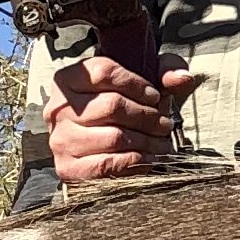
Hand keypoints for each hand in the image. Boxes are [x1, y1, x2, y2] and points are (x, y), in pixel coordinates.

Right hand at [47, 53, 203, 183]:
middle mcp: (57, 109)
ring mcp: (60, 140)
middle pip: (111, 106)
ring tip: (161, 142)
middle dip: (147, 116)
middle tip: (164, 123)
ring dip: (146, 141)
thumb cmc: (121, 105)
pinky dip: (134, 162)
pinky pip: (106, 165)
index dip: (137, 84)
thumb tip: (182, 78)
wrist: (100, 140)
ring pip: (113, 137)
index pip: (104, 72)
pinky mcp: (67, 168)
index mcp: (68, 79)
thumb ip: (164, 70)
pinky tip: (148, 158)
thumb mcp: (141, 80)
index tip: (156, 96)